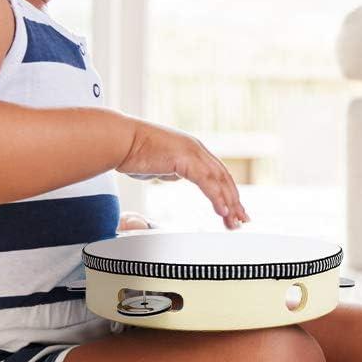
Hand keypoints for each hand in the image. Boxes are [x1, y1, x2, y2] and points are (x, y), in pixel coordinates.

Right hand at [116, 119, 248, 228]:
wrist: (119, 140)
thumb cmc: (132, 151)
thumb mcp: (159, 164)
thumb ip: (171, 169)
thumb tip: (175, 176)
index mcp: (192, 150)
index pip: (218, 174)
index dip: (228, 192)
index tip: (234, 209)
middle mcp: (197, 149)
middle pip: (224, 178)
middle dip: (234, 201)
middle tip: (242, 220)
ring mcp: (192, 152)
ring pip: (219, 181)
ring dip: (228, 203)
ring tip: (234, 221)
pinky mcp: (185, 159)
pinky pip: (206, 182)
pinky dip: (216, 198)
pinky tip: (221, 211)